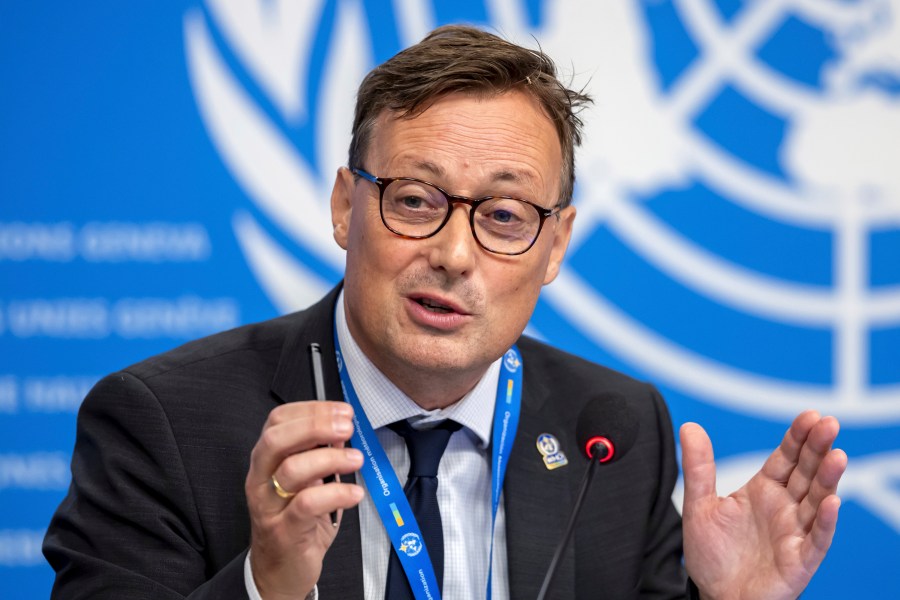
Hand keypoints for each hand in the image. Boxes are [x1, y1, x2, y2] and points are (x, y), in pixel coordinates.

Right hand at [246, 401, 364, 599]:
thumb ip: (319, 454)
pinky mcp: (284, 531)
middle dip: (315, 426)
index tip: (342, 411)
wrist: (278, 571)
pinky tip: (355, 493)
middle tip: (347, 427)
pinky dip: (337, 493)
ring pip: (292, 470)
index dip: (311, 410)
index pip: (278, 421)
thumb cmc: (295, 521)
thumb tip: (340, 429)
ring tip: (356, 459)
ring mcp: (269, 506)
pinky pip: (308, 504)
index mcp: (265, 461)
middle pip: (277, 439)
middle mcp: (260, 479)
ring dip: (331, 458)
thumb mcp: (306, 482)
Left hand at [680, 411, 846, 599]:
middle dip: (818, 448)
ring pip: (817, 500)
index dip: (798, 437)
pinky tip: (831, 502)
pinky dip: (825, 521)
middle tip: (829, 423)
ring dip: (828, 478)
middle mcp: (785, 508)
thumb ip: (698, 467)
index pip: (786, 457)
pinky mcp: (800, 560)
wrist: (716, 596)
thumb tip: (689, 426)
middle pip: (806, 472)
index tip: (810, 415)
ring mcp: (795, 533)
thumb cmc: (713, 554)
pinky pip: (817, 539)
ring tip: (837, 454)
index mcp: (764, 490)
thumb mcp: (699, 505)